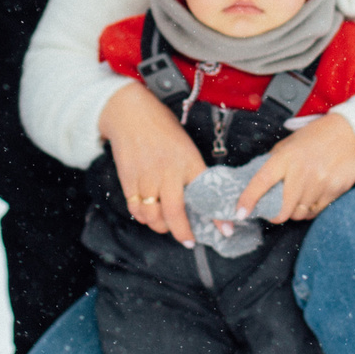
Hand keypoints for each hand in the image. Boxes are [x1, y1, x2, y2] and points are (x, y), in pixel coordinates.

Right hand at [100, 80, 206, 244]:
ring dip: (161, 226)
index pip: (207, 192)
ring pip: (152, 215)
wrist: (131, 113)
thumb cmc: (162, 129)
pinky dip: (143, 217)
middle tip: (189, 240)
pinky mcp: (128, 178)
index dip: (217, 215)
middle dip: (183, 232)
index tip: (226, 230)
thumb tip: (202, 199)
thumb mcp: (186, 147)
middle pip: (175, 212)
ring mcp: (146, 175)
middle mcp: (167, 170)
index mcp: (188, 160)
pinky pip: (135, 207)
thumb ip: (192, 172)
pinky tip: (149, 215)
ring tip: (167, 226)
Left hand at [238, 113, 354, 222]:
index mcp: (285, 157)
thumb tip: (257, 185)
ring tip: (300, 197)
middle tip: (275, 211)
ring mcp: (320, 181)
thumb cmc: (316, 137)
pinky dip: (311, 209)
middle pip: (283, 209)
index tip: (239, 212)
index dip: (248, 199)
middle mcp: (302, 171)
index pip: (262, 181)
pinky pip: (317, 211)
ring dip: (296, 211)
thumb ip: (274, 163)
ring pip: (300, 213)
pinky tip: (314, 196)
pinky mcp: (335, 189)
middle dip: (276, 215)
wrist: (350, 133)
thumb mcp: (290, 144)